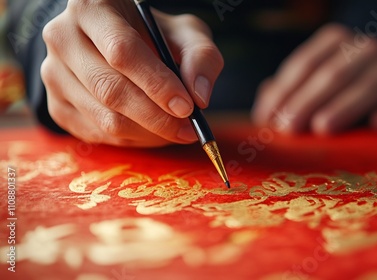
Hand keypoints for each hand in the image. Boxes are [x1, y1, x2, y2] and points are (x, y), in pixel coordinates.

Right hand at [41, 0, 222, 146]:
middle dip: (156, 117)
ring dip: (148, 133)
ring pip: (104, 118)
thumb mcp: (184, 33)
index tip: (187, 107)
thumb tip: (199, 96)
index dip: (157, 84)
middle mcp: (63, 38)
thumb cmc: (153, 35)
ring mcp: (54, 74)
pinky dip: (133, 141)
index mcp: (92, 7)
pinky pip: (98, 134)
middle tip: (188, 129)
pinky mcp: (56, 105)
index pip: (122, 51)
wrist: (114, 43)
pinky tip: (153, 132)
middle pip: (110, 89)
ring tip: (177, 131)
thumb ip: (201, 57)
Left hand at [252, 24, 376, 133]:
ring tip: (322, 127)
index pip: (304, 65)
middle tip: (289, 129)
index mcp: (334, 40)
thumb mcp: (316, 79)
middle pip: (331, 75)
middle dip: (306, 102)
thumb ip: (289, 90)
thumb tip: (264, 111)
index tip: (268, 120)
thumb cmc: (345, 83)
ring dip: (344, 107)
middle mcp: (364, 47)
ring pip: (367, 85)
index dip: (284, 92)